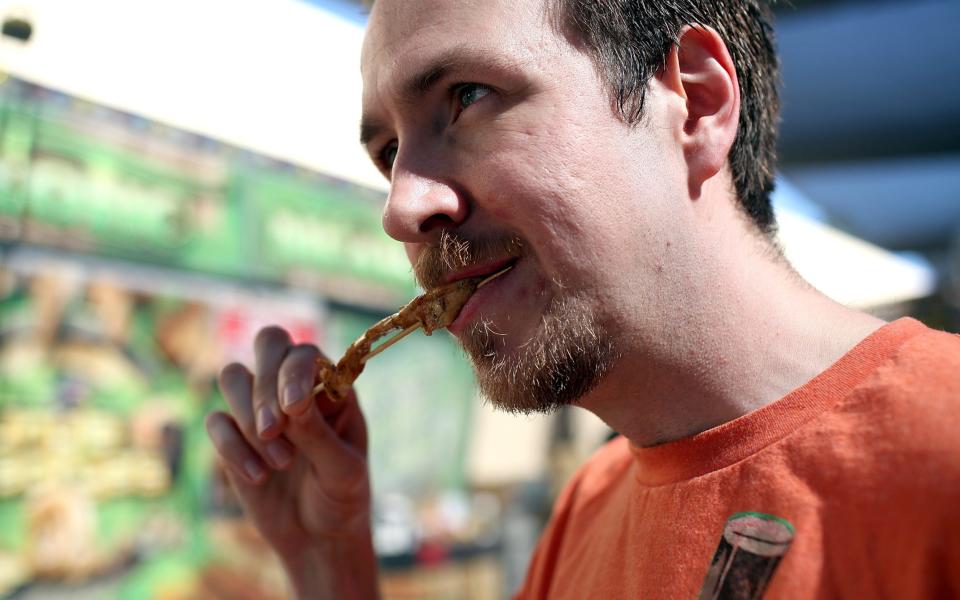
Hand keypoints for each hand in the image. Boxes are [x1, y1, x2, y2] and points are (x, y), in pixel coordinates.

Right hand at [205, 326, 377, 596]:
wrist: (319, 539)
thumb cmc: (342, 497)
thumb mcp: (343, 470)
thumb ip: (318, 433)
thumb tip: (291, 400)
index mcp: (331, 386)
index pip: (304, 353)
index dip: (292, 372)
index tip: (292, 408)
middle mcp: (295, 387)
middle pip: (268, 343)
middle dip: (264, 383)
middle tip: (274, 429)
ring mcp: (260, 408)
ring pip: (233, 375)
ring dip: (249, 418)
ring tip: (281, 462)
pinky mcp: (233, 437)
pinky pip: (215, 422)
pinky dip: (233, 448)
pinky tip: (259, 477)